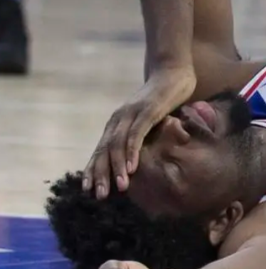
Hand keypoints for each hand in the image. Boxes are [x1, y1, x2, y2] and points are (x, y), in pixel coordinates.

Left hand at [83, 65, 195, 197]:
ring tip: (119, 187)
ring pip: (118, 145)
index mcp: (117, 123)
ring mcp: (132, 114)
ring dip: (118, 167)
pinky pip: (136, 135)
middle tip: (100, 196)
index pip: (101, 150)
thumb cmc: (163, 99)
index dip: (94, 169)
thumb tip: (138, 158)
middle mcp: (119, 118)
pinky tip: (132, 167)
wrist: (173, 73)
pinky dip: (132, 152)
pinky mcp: (147, 111)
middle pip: (105, 150)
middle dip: (101, 174)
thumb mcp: (148, 121)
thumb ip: (140, 135)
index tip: (89, 190)